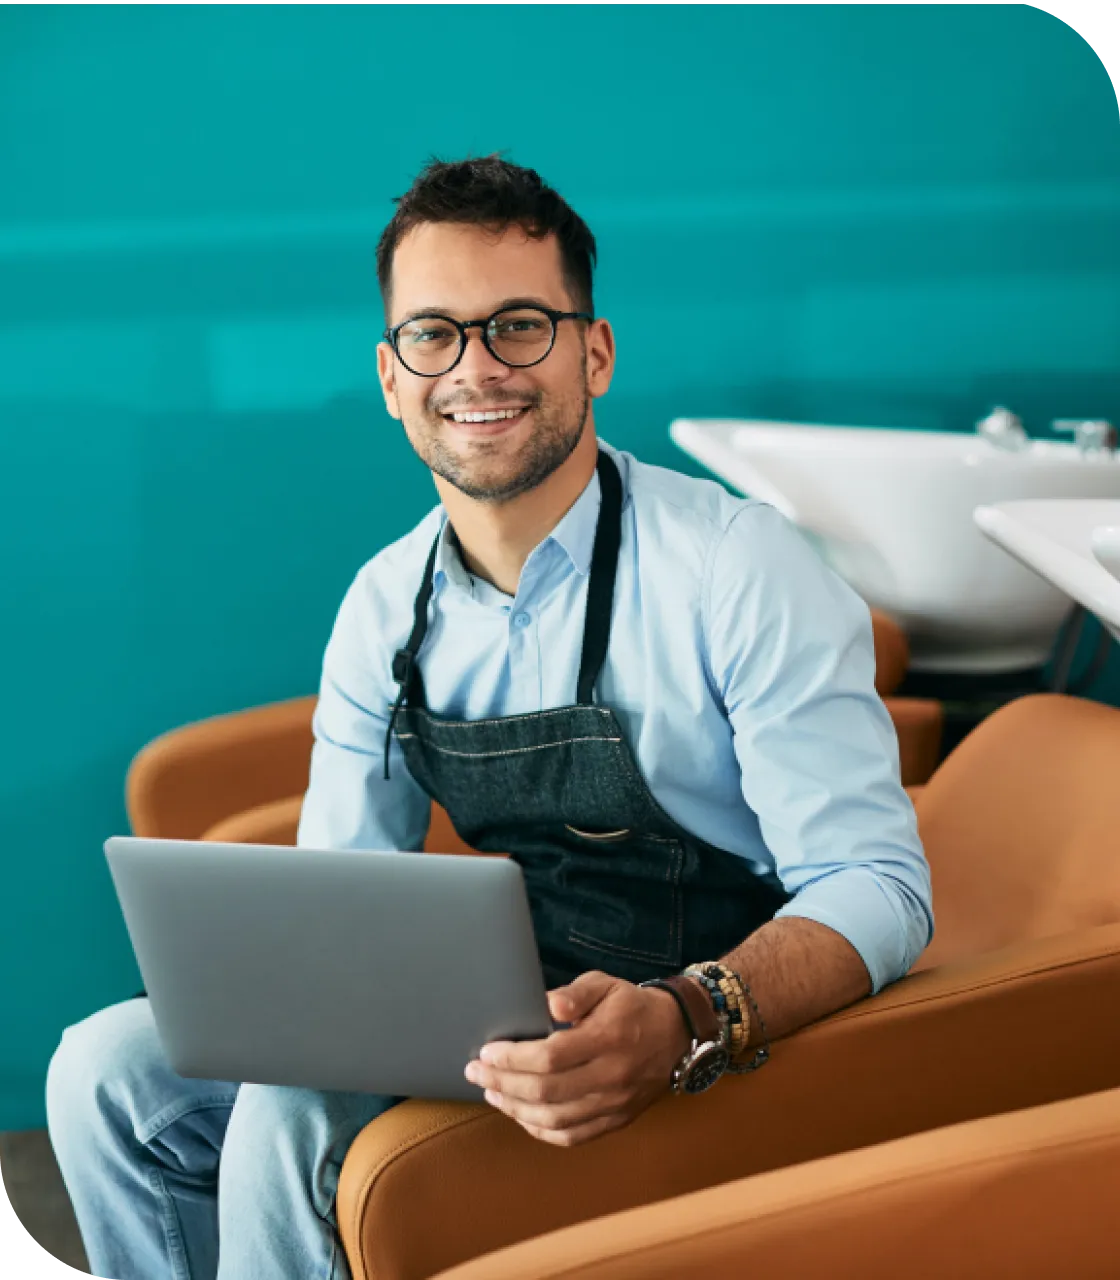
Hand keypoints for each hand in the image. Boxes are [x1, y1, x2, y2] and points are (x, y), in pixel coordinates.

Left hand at [464, 970, 693, 1146]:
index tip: (487, 1051)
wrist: (676, 1034)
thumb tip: (546, 1006)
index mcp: (608, 1038)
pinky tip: (521, 1116)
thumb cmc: (631, 1006)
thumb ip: (575, 993)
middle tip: (476, 1072)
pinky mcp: (616, 1120)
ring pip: (555, 1118)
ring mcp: (614, 1103)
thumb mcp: (605, 985)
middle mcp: (611, 1076)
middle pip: (546, 1091)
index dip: (513, 1057)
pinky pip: (572, 1136)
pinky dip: (541, 1130)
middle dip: (503, 1082)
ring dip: (515, 1109)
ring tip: (491, 1092)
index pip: (550, 1056)